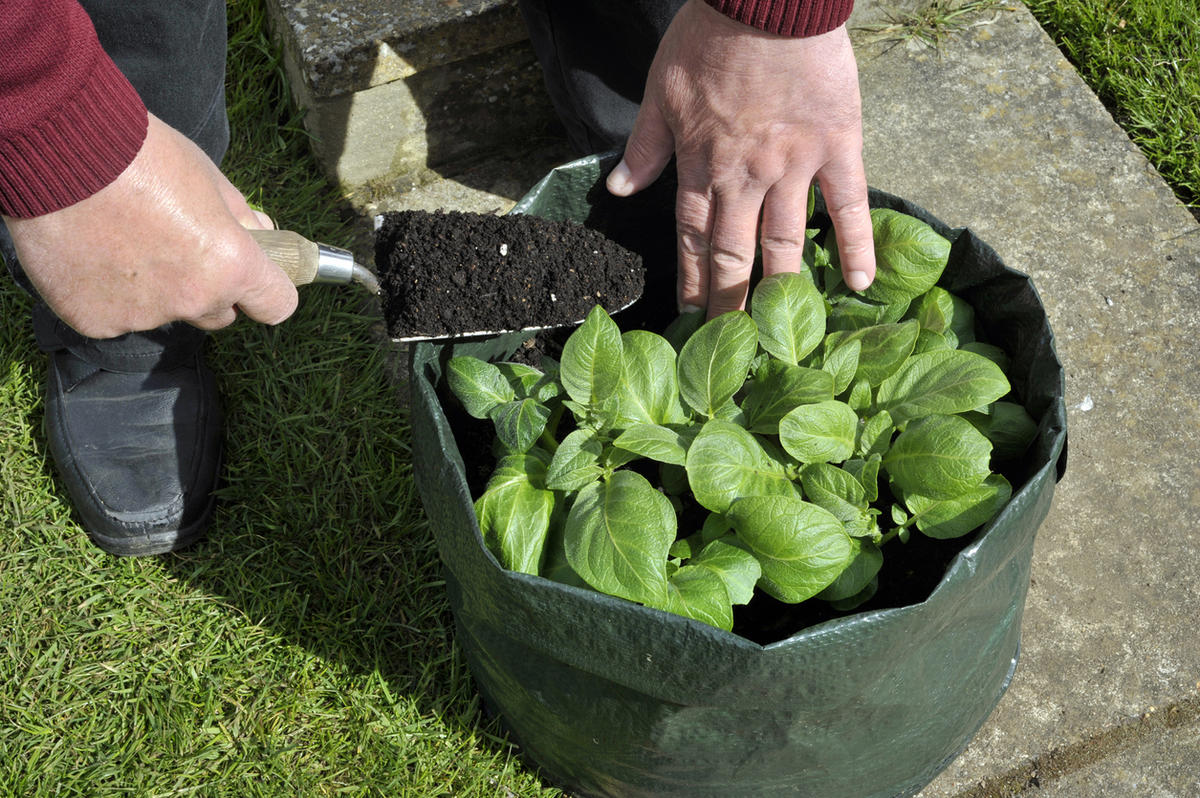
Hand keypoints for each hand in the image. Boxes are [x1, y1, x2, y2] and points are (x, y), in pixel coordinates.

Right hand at [3, 113, 298, 338]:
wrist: (60, 150)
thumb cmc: (142, 155)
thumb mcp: (209, 178)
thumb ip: (241, 217)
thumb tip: (263, 234)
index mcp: (231, 266)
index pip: (276, 306)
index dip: (267, 291)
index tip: (256, 280)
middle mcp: (193, 300)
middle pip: (218, 314)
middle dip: (208, 289)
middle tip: (177, 248)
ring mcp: (143, 316)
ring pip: (163, 314)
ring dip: (154, 290)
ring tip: (121, 240)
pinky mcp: (95, 321)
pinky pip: (114, 316)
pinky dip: (107, 294)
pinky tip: (91, 254)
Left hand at [606, 0, 874, 317]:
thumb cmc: (709, 37)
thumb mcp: (661, 90)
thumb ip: (645, 146)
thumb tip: (621, 191)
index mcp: (701, 165)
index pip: (692, 240)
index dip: (691, 282)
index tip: (690, 318)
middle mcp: (745, 176)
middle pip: (735, 253)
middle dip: (730, 302)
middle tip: (732, 346)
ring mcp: (794, 165)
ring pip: (785, 240)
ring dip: (782, 289)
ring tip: (782, 332)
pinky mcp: (837, 146)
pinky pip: (848, 204)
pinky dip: (855, 245)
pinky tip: (860, 285)